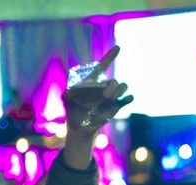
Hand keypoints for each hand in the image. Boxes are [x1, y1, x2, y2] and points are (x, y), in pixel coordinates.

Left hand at [61, 46, 132, 168]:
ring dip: (120, 91)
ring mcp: (112, 96)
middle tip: (105, 97)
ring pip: (123, 87)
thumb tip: (67, 91)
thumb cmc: (72, 110)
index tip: (118, 47)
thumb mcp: (66, 100)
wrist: (79, 126)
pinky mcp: (116, 106)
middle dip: (111, 87)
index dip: (110, 56)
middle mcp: (104, 86)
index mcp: (94, 82)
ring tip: (111, 99)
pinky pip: (126, 99)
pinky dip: (128, 98)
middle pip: (113, 81)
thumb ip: (66, 94)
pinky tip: (127, 99)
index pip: (103, 66)